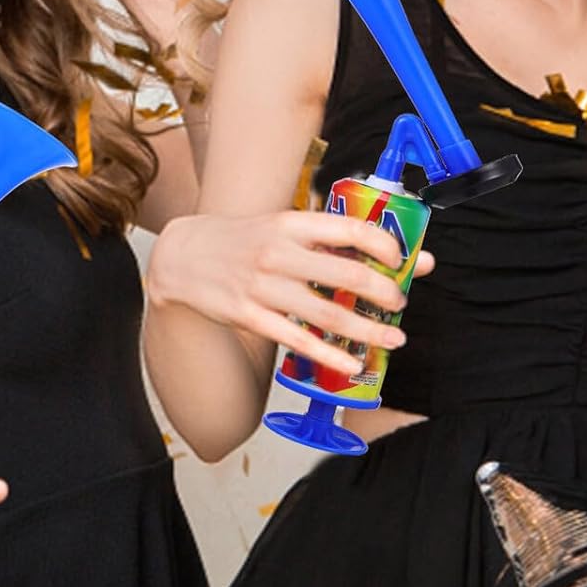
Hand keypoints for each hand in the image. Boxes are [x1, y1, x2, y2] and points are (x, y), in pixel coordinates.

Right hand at [147, 211, 435, 377]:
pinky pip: (298, 340)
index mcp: (292, 224)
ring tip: (394, 338)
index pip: (351, 229)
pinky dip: (330, 355)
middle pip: (347, 276)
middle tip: (400, 303)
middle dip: (385, 293)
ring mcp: (263, 287)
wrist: (183, 257)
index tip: (403, 259)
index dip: (385, 245)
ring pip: (328, 316)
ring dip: (369, 330)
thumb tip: (383, 248)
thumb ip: (326, 238)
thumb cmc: (245, 240)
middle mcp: (279, 253)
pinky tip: (352, 363)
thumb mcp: (282, 225)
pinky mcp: (250, 316)